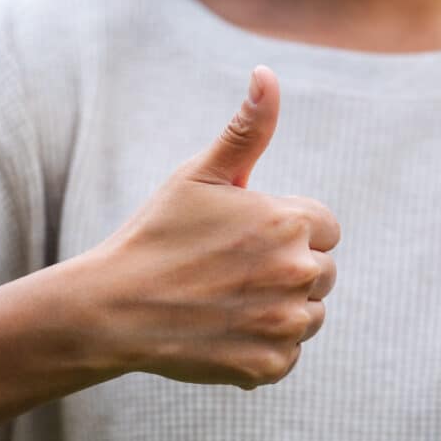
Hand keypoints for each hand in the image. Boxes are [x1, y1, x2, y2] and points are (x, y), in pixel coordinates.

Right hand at [81, 66, 339, 388]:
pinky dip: (264, 349)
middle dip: (288, 270)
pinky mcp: (271, 365)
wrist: (113, 308)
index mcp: (289, 222)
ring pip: (310, 315)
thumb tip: (266, 76)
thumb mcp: (199, 175)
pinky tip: (225, 334)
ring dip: (281, 311)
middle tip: (232, 272)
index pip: (326, 228)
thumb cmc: (156, 235)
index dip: (289, 232)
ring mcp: (286, 323)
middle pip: (322, 273)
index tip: (249, 239)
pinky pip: (288, 355)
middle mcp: (298, 273)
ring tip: (228, 303)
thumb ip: (246, 130)